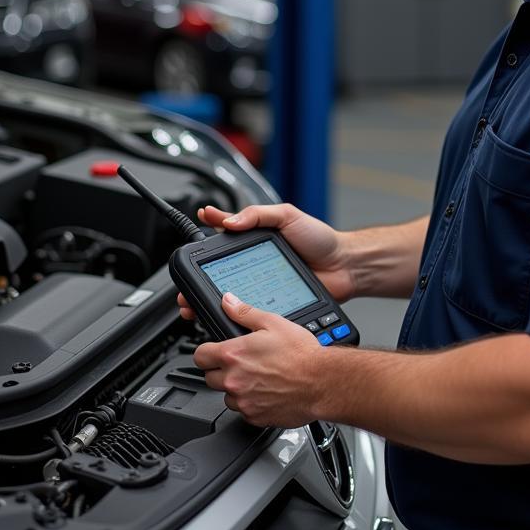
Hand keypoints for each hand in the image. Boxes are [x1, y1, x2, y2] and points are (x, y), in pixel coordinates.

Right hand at [176, 202, 354, 320]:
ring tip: (194, 303)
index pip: (225, 235)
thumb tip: (230, 221)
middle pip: (219, 271)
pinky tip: (224, 314)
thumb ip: (258, 215)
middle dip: (198, 278)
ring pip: (230, 294)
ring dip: (210, 300)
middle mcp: (255, 262)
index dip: (207, 233)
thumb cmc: (320, 239)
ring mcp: (261, 284)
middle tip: (184, 284)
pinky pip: (249, 310)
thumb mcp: (288, 215)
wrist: (344, 267)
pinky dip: (234, 314)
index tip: (196, 225)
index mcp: (257, 238)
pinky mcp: (271, 303)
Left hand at [193, 293, 324, 426]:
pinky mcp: (254, 417)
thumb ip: (245, 313)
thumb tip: (228, 302)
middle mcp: (234, 380)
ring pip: (226, 396)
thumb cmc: (301, 354)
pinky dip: (250, 403)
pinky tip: (267, 391)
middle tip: (242, 363)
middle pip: (209, 377)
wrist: (321, 382)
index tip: (215, 352)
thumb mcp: (274, 323)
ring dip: (236, 388)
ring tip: (258, 377)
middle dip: (221, 370)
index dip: (207, 352)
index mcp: (234, 355)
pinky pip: (243, 411)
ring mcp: (243, 401)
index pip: (200, 356)